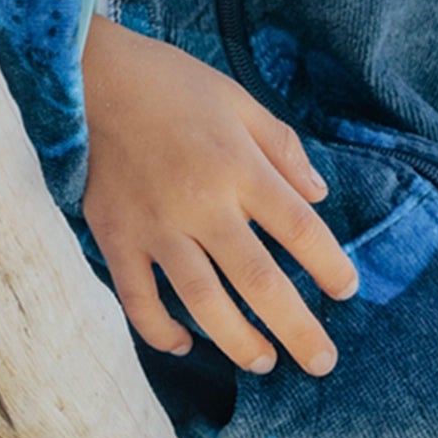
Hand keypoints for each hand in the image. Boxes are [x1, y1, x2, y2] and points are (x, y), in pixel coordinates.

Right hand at [79, 14, 358, 377]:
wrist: (91, 74)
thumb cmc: (169, 82)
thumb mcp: (237, 98)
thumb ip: (281, 146)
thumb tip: (320, 193)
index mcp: (237, 164)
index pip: (299, 228)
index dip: (330, 265)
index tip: (347, 289)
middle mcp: (201, 202)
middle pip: (259, 281)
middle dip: (298, 329)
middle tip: (321, 361)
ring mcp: (156, 225)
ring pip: (204, 303)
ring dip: (239, 342)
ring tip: (264, 362)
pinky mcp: (116, 236)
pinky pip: (139, 299)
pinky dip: (160, 331)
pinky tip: (184, 343)